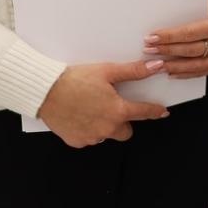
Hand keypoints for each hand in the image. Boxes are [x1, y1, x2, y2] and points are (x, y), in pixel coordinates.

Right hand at [37, 60, 169, 148]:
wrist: (46, 91)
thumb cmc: (75, 80)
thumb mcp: (107, 71)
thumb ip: (134, 71)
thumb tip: (155, 66)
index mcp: (117, 111)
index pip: (143, 113)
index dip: (155, 111)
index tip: (162, 112)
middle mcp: (107, 128)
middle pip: (126, 131)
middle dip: (123, 122)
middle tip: (113, 108)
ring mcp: (92, 137)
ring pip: (106, 135)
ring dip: (104, 126)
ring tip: (92, 109)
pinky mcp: (77, 141)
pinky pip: (89, 139)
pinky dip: (88, 130)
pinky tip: (80, 116)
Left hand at [143, 0, 207, 78]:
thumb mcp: (200, 6)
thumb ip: (184, 20)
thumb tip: (158, 31)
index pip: (188, 33)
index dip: (168, 37)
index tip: (151, 38)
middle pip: (190, 50)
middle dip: (167, 51)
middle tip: (149, 50)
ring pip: (195, 65)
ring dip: (173, 65)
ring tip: (157, 64)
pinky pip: (201, 72)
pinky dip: (185, 73)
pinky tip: (171, 72)